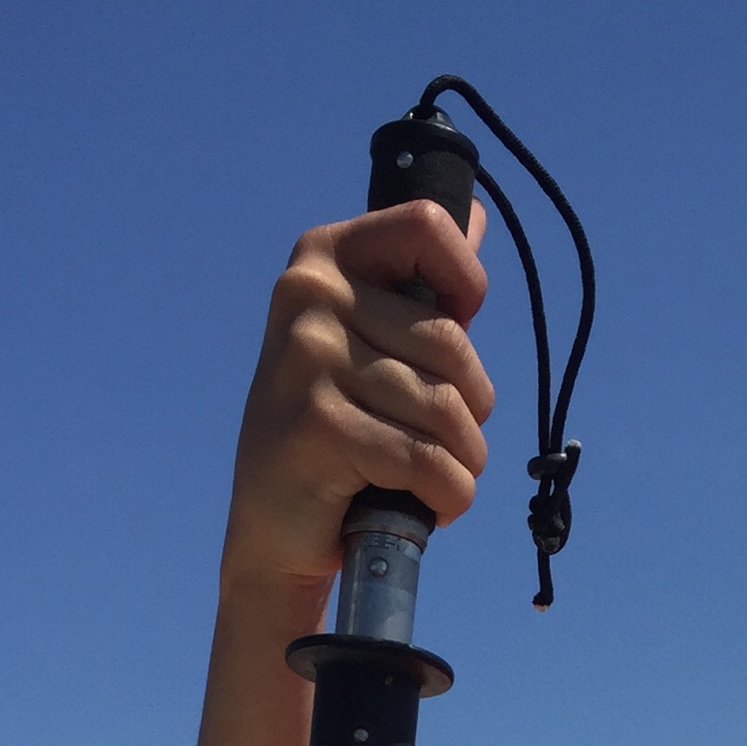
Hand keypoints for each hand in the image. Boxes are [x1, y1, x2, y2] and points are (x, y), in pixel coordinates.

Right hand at [220, 203, 494, 594]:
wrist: (273, 532)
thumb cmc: (333, 436)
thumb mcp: (371, 344)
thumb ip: (418, 283)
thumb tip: (473, 213)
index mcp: (324, 258)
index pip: (428, 227)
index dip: (467, 285)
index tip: (458, 330)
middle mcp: (310, 296)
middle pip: (452, 343)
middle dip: (471, 412)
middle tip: (443, 444)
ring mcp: (309, 359)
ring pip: (447, 409)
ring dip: (462, 463)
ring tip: (432, 479)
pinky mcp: (320, 426)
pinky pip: (428, 461)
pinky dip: (448, 498)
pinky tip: (425, 507)